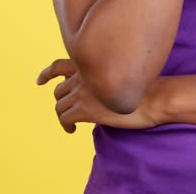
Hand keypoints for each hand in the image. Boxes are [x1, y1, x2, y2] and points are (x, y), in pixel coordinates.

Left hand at [36, 58, 165, 132]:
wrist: (155, 96)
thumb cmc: (147, 86)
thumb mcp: (121, 73)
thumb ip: (104, 75)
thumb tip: (97, 87)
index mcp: (91, 63)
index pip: (59, 66)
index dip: (47, 74)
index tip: (40, 81)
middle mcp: (83, 74)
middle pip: (58, 89)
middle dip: (60, 100)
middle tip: (66, 111)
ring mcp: (83, 91)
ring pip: (59, 105)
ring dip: (63, 115)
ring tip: (72, 123)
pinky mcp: (86, 109)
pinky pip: (64, 118)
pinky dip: (65, 125)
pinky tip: (73, 131)